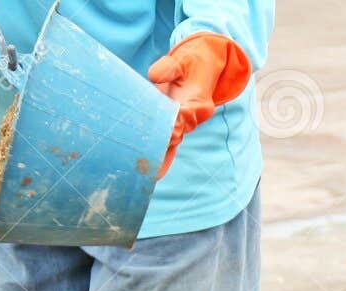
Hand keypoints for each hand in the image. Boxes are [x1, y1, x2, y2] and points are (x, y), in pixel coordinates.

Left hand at [146, 34, 252, 177]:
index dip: (171, 123)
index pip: (183, 116)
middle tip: (143, 158)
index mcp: (199, 103)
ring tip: (145, 172)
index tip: (160, 132)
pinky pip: (171, 146)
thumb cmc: (189, 64)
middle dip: (159, 144)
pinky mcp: (178, 128)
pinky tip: (155, 175)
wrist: (202, 68)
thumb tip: (153, 76)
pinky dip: (164, 159)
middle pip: (176, 134)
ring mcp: (186, 125)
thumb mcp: (181, 60)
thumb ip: (168, 67)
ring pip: (172, 142)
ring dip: (158, 153)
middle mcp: (194, 118)